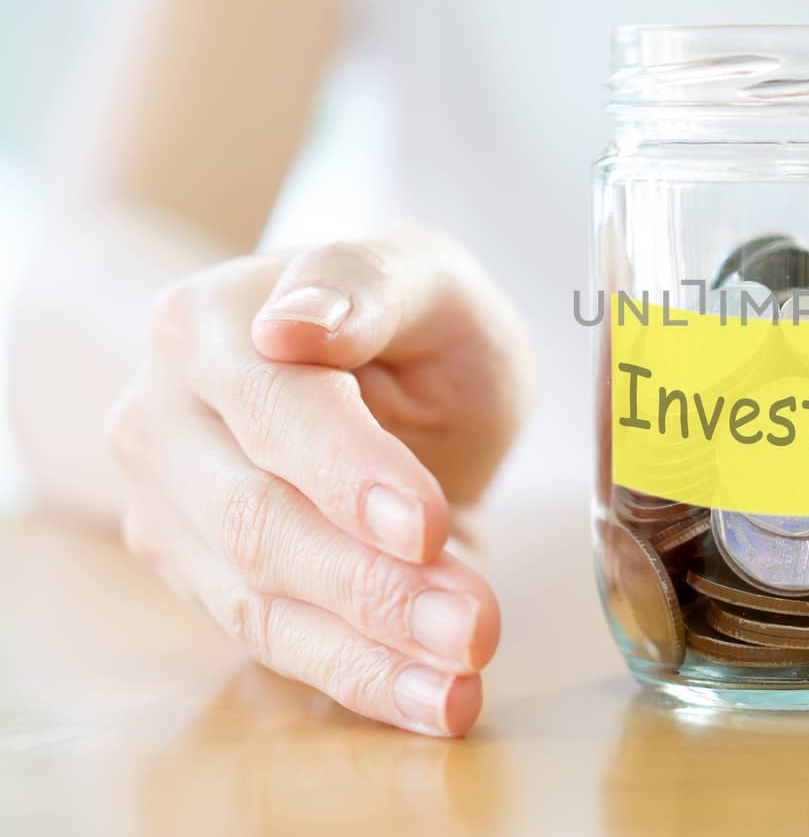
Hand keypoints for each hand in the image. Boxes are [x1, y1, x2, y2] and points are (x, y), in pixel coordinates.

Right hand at [107, 229, 532, 734]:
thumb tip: (296, 325)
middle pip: (258, 519)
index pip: (277, 410)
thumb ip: (368, 284)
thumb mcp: (423, 276)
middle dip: (374, 585)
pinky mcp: (198, 577)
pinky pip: (274, 643)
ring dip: (370, 652)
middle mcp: (163, 417)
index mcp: (209, 324)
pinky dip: (360, 678)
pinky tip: (434, 700)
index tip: (425, 526)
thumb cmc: (407, 317)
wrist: (368, 368)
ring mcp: (169, 506)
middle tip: (476, 625)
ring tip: (464, 680)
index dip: (349, 473)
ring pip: (260, 599)